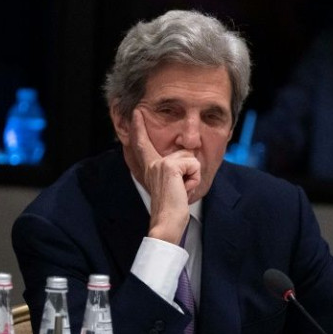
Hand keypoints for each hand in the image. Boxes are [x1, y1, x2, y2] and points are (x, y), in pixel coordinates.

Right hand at [132, 108, 200, 243]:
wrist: (167, 222)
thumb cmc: (173, 208)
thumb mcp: (175, 185)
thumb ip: (178, 171)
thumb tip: (189, 158)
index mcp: (151, 167)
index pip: (144, 144)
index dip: (140, 128)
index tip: (137, 112)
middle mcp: (153, 163)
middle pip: (184, 154)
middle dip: (191, 173)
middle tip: (180, 191)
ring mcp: (161, 164)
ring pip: (192, 160)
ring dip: (193, 178)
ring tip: (181, 191)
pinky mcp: (170, 167)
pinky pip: (194, 166)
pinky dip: (194, 180)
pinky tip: (183, 191)